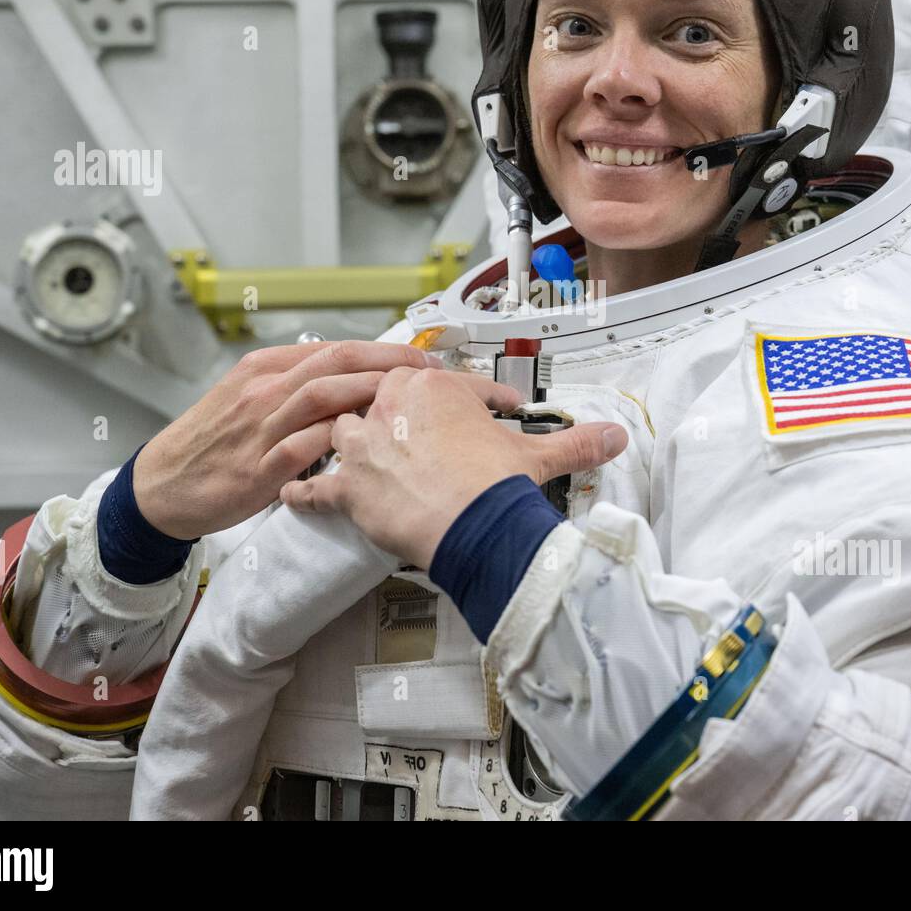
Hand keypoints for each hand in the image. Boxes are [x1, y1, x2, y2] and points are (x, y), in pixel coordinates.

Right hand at [133, 341, 445, 540]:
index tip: (420, 358)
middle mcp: (263, 390)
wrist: (161, 485)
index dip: (383, 350)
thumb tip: (351, 378)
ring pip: (321, 396)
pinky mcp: (256, 469)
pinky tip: (368, 445)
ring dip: (370, 393)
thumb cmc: (214, 442)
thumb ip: (296, 386)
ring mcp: (259, 428)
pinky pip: (301, 447)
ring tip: (410, 400)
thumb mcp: (250, 398)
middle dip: (388, 361)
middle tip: (430, 372)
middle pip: (335, 361)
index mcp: (265, 368)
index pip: (334, 348)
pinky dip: (335, 441)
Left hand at [278, 366, 628, 569]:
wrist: (475, 524)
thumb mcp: (539, 456)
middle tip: (402, 428)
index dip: (466, 400)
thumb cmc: (500, 484)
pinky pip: (315, 486)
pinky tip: (294, 493)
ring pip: (340, 432)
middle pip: (380, 397)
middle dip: (390, 410)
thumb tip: (616, 437)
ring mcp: (365, 446)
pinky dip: (304, 491)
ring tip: (344, 451)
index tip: (478, 412)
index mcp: (436, 388)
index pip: (446, 386)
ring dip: (341, 441)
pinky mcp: (349, 487)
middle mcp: (392, 407)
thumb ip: (577, 441)